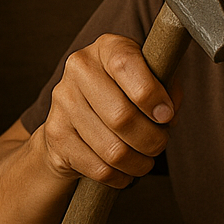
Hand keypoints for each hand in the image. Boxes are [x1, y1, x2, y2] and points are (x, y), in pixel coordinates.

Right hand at [40, 33, 181, 187]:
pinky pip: (100, 169)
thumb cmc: (122, 97)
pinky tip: (125, 171)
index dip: (151, 95)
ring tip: (145, 160)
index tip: (167, 115)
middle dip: (152, 139)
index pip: (125, 64)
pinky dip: (121, 177)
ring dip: (139, 163)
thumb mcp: (149, 80)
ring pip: (113, 149)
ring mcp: (62, 103)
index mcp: (106, 47)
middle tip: (159, 144)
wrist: (73, 120)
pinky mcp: (56, 136)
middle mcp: (78, 69)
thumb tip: (168, 113)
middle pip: (121, 116)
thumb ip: (167, 88)